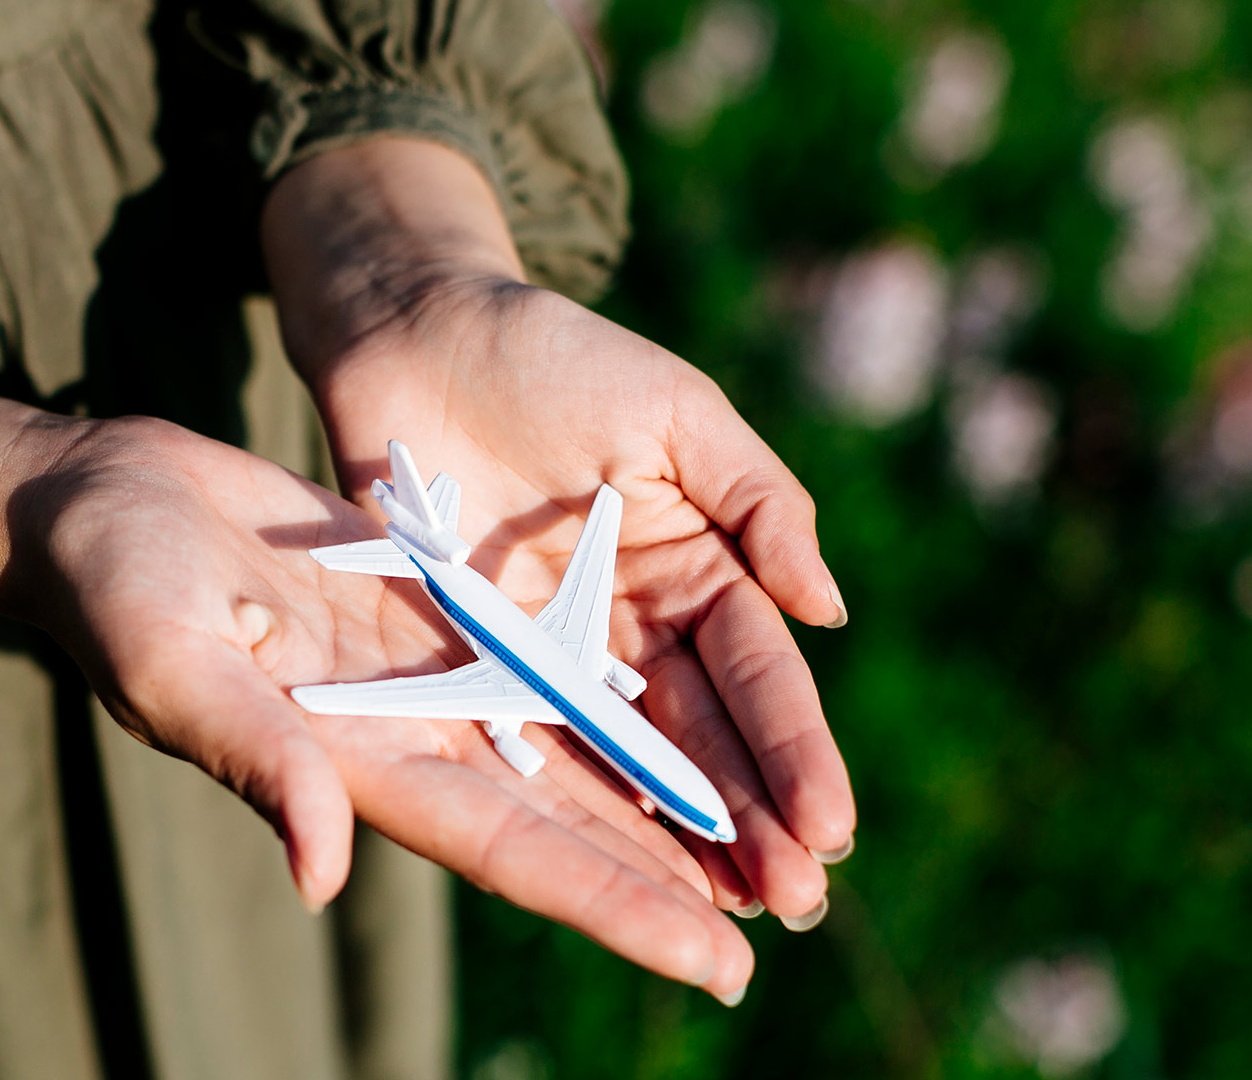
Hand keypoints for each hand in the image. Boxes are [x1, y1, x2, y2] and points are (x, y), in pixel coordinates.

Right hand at [3, 415, 755, 1000]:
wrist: (102, 499)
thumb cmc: (115, 588)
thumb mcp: (175, 669)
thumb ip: (254, 759)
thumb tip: (323, 875)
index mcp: (357, 769)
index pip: (512, 854)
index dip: (614, 908)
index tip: (713, 961)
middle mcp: (408, 736)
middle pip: (565, 817)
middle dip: (667, 872)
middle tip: (783, 917)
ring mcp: (423, 672)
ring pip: (568, 741)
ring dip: (657, 786)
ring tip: (760, 828)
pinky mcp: (428, 606)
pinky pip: (541, 650)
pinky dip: (610, 682)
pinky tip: (685, 694)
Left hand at [264, 140, 855, 926]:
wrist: (420, 336)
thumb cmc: (557, 357)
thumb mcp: (675, 413)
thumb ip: (756, 502)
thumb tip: (831, 610)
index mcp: (696, 566)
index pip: (758, 673)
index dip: (795, 751)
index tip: (831, 830)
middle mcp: (632, 625)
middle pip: (701, 735)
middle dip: (751, 818)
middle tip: (793, 907)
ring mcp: (554, 650)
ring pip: (623, 757)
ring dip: (673, 836)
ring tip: (722, 914)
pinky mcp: (473, 657)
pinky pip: (523, 738)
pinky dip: (564, 802)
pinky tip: (598, 865)